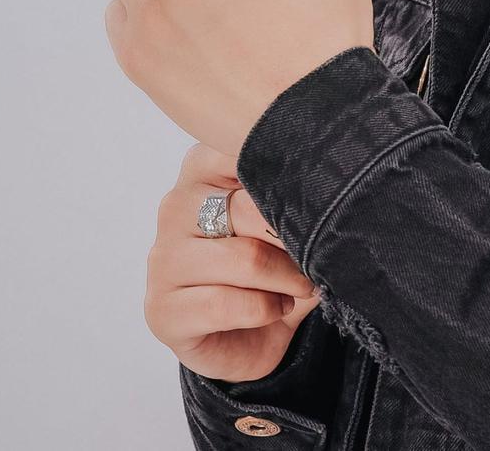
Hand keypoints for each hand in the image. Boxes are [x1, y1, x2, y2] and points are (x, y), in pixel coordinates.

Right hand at [146, 142, 321, 384]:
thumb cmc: (269, 262)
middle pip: (251, 210)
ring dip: (288, 278)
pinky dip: (266, 309)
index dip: (291, 181)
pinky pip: (226, 304)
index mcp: (201, 168)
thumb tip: (327, 186)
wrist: (247, 336)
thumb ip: (294, 193)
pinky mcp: (161, 310)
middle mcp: (176, 206)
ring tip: (302, 285)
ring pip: (245, 259)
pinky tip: (277, 308)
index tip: (316, 200)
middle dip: (294, 239)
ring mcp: (164, 259)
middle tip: (316, 255)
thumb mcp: (284, 218)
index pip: (246, 152)